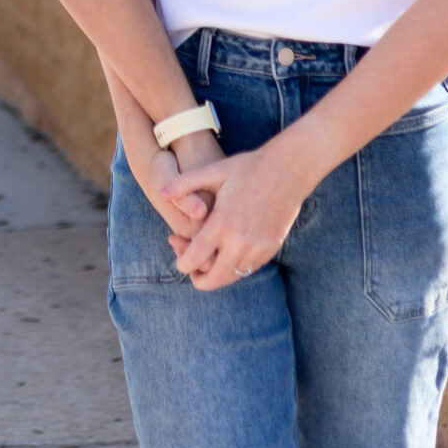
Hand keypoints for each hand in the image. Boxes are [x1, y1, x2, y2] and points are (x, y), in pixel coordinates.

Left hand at [162, 145, 303, 290]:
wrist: (289, 169)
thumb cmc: (248, 167)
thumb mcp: (214, 171)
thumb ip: (184, 184)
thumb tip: (159, 193)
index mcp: (221, 223)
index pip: (194, 259)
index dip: (182, 265)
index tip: (180, 260)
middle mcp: (240, 240)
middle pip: (214, 279)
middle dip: (199, 280)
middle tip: (192, 271)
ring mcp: (258, 247)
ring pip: (233, 276)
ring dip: (219, 274)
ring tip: (210, 260)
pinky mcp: (271, 248)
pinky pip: (250, 268)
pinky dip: (237, 267)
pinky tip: (230, 253)